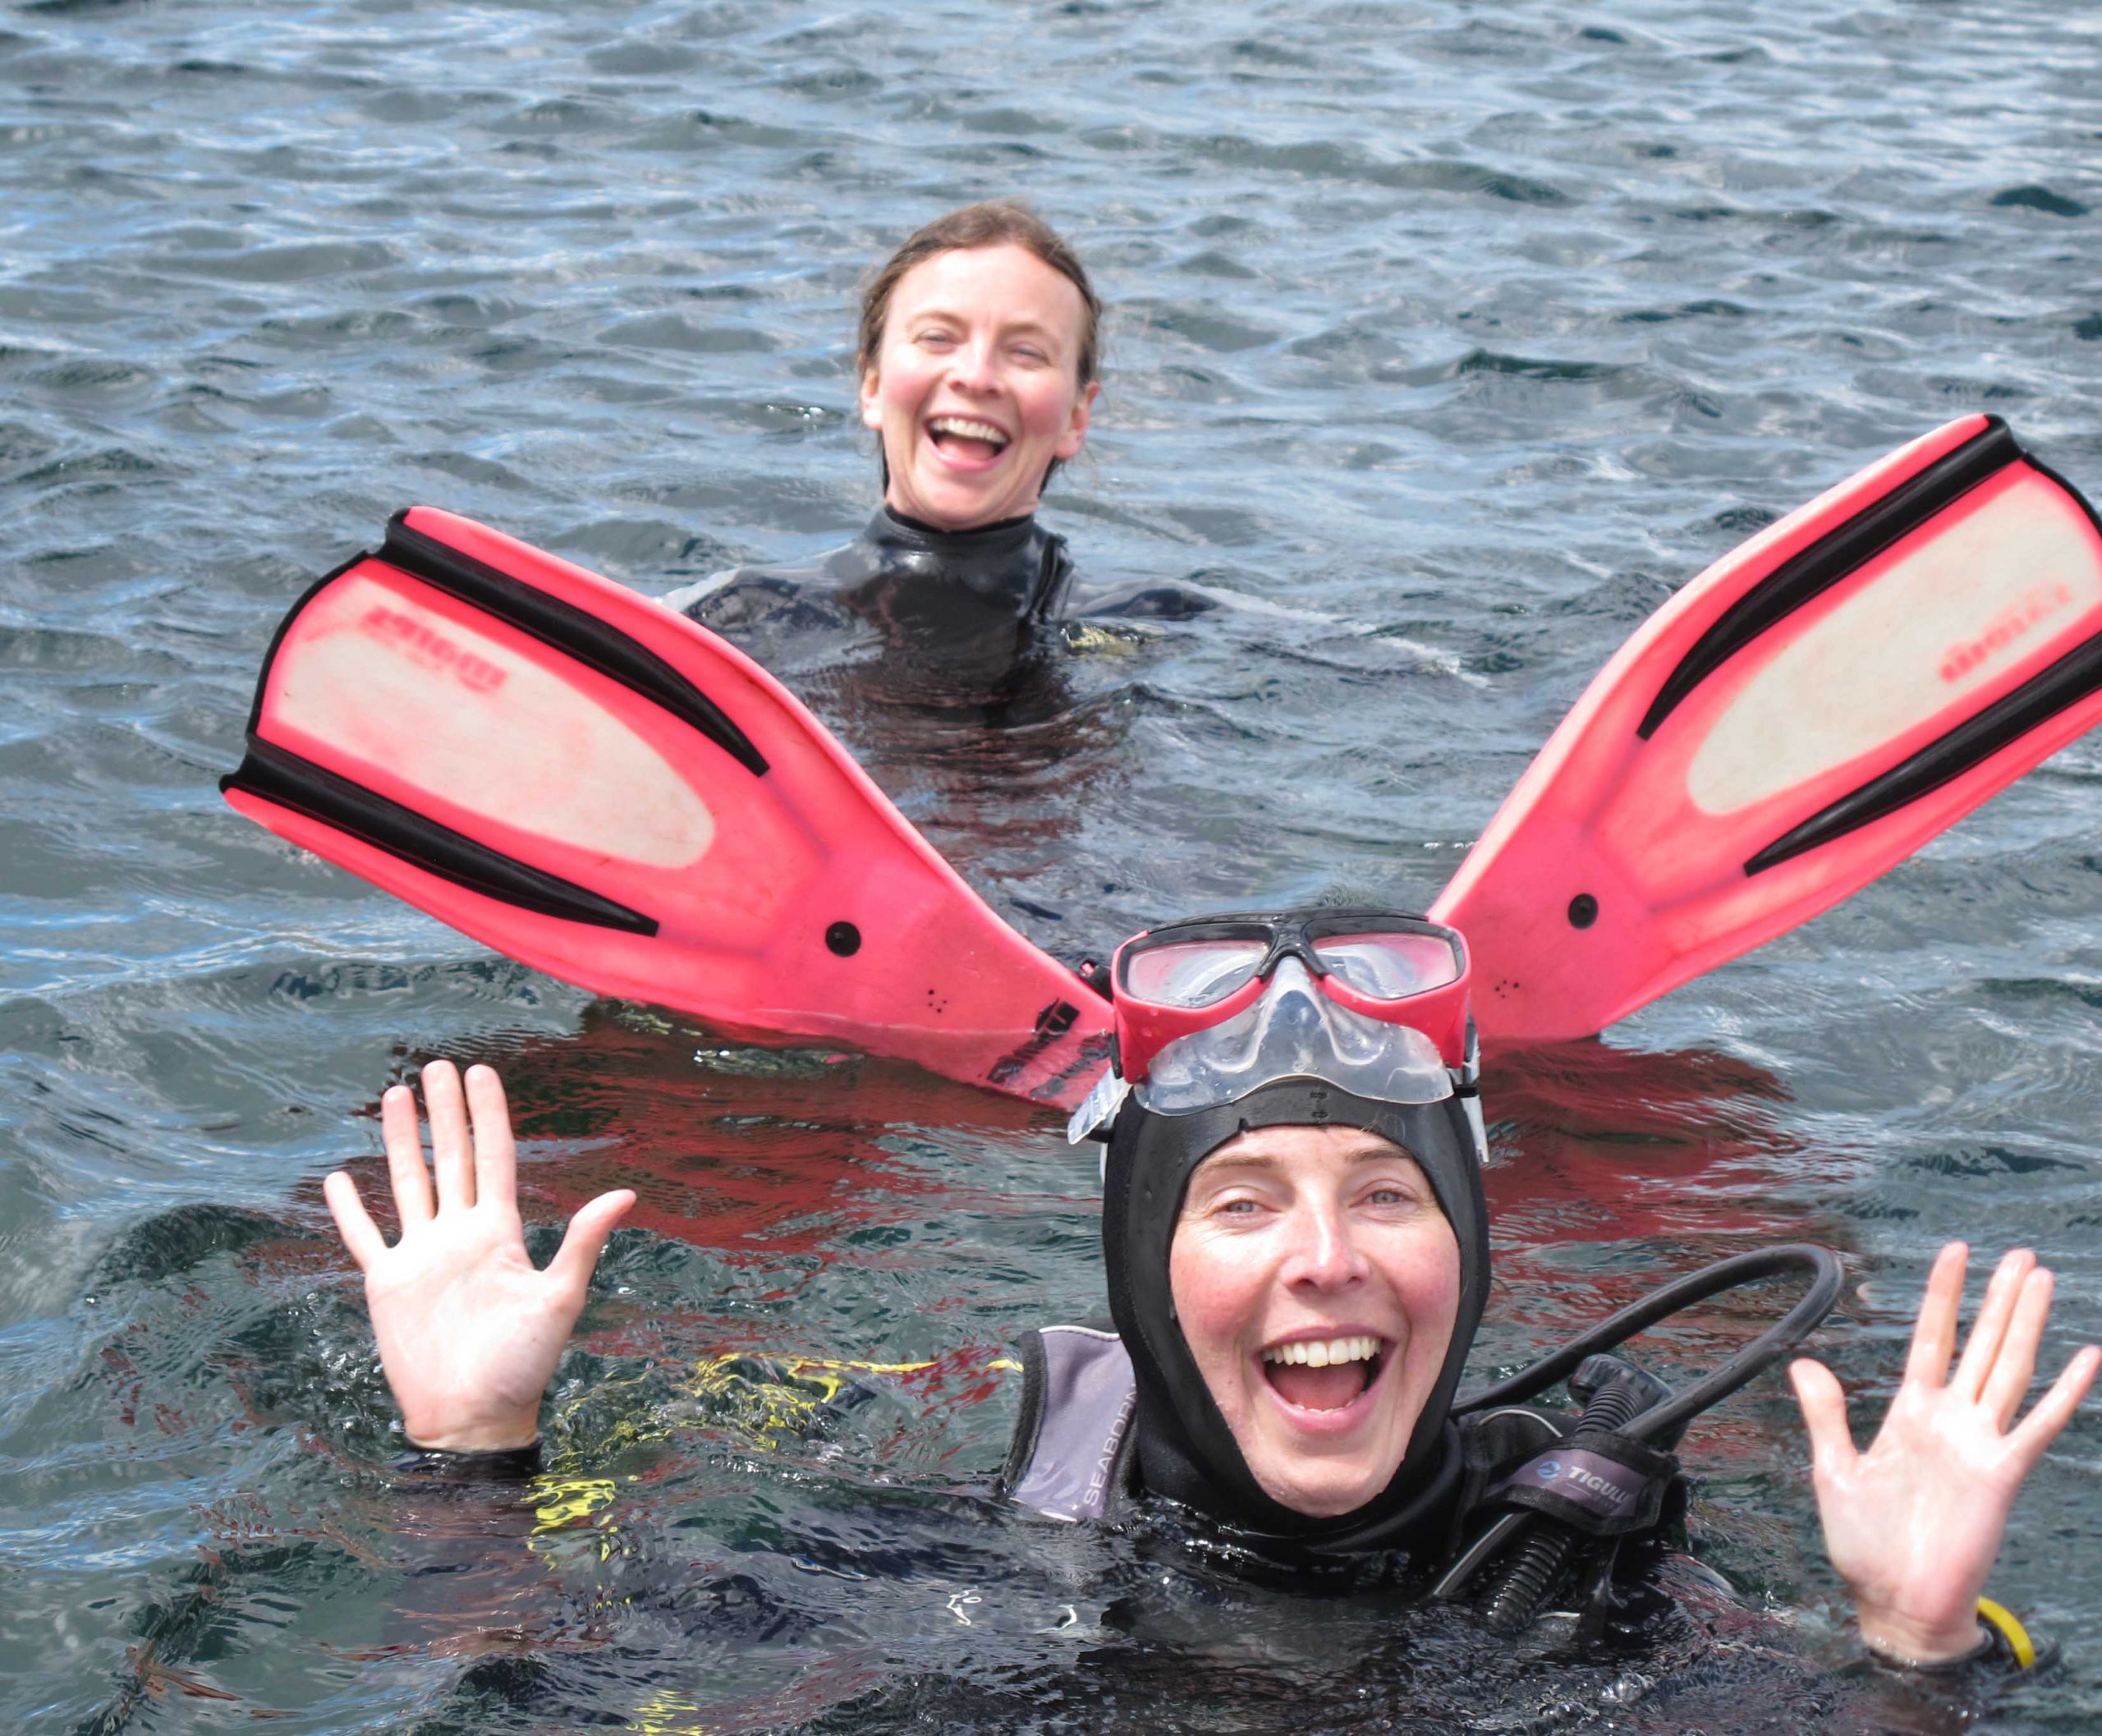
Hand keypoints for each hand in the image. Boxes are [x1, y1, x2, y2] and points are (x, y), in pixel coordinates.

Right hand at [324, 1060, 634, 1452]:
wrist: (473, 1417)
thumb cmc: (523, 1365)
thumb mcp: (561, 1298)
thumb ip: (582, 1242)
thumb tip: (625, 1193)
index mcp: (499, 1232)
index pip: (493, 1157)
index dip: (487, 1115)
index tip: (481, 1072)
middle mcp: (459, 1235)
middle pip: (451, 1158)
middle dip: (444, 1112)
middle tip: (436, 1065)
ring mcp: (422, 1256)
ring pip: (408, 1183)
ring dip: (401, 1141)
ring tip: (396, 1095)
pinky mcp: (388, 1284)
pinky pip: (365, 1237)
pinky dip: (350, 1209)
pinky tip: (339, 1178)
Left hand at [1789, 1243, 2098, 1662]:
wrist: (1895, 1603)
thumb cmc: (1864, 1544)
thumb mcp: (1834, 1470)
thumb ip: (1827, 1415)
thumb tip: (1803, 1361)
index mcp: (1910, 1413)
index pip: (1932, 1339)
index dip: (1943, 1296)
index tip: (1954, 1252)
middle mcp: (1950, 1420)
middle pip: (1981, 1344)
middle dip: (1998, 1299)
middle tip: (2021, 1254)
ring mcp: (1980, 1444)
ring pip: (2010, 1369)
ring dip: (2027, 1325)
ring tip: (2042, 1279)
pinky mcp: (2001, 1474)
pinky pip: (2037, 1425)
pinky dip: (2065, 1392)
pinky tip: (2086, 1357)